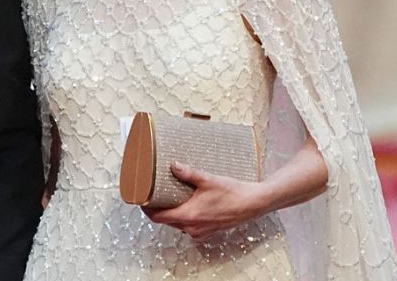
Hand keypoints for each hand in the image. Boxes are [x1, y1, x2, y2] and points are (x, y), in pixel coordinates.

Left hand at [142, 161, 267, 241]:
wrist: (255, 203)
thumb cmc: (234, 193)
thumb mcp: (208, 179)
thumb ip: (188, 173)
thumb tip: (173, 165)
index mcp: (189, 216)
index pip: (158, 218)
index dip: (146, 209)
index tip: (141, 200)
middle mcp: (193, 227)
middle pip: (166, 221)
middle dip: (157, 209)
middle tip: (152, 195)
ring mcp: (201, 231)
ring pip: (178, 224)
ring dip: (171, 213)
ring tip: (168, 197)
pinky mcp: (209, 230)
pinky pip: (189, 226)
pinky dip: (184, 216)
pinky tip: (187, 204)